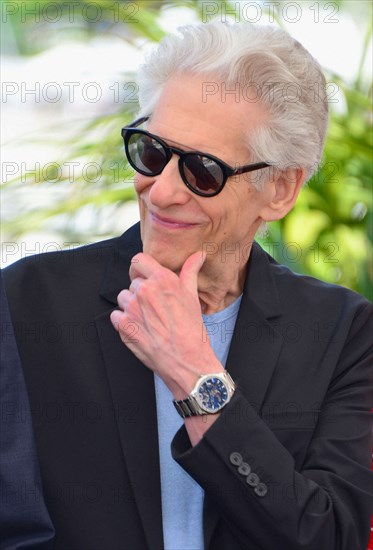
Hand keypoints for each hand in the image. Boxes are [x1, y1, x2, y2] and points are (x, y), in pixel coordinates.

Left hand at [110, 251, 222, 398]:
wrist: (187, 360)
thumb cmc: (192, 330)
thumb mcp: (193, 297)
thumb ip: (190, 271)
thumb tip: (198, 255)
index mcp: (162, 280)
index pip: (138, 260)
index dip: (141, 269)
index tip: (146, 277)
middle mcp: (145, 291)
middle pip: (133, 282)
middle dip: (142, 291)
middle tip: (155, 307)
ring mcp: (132, 309)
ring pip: (123, 298)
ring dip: (132, 306)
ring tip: (148, 319)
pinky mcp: (123, 326)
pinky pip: (116, 315)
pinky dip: (124, 321)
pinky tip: (140, 328)